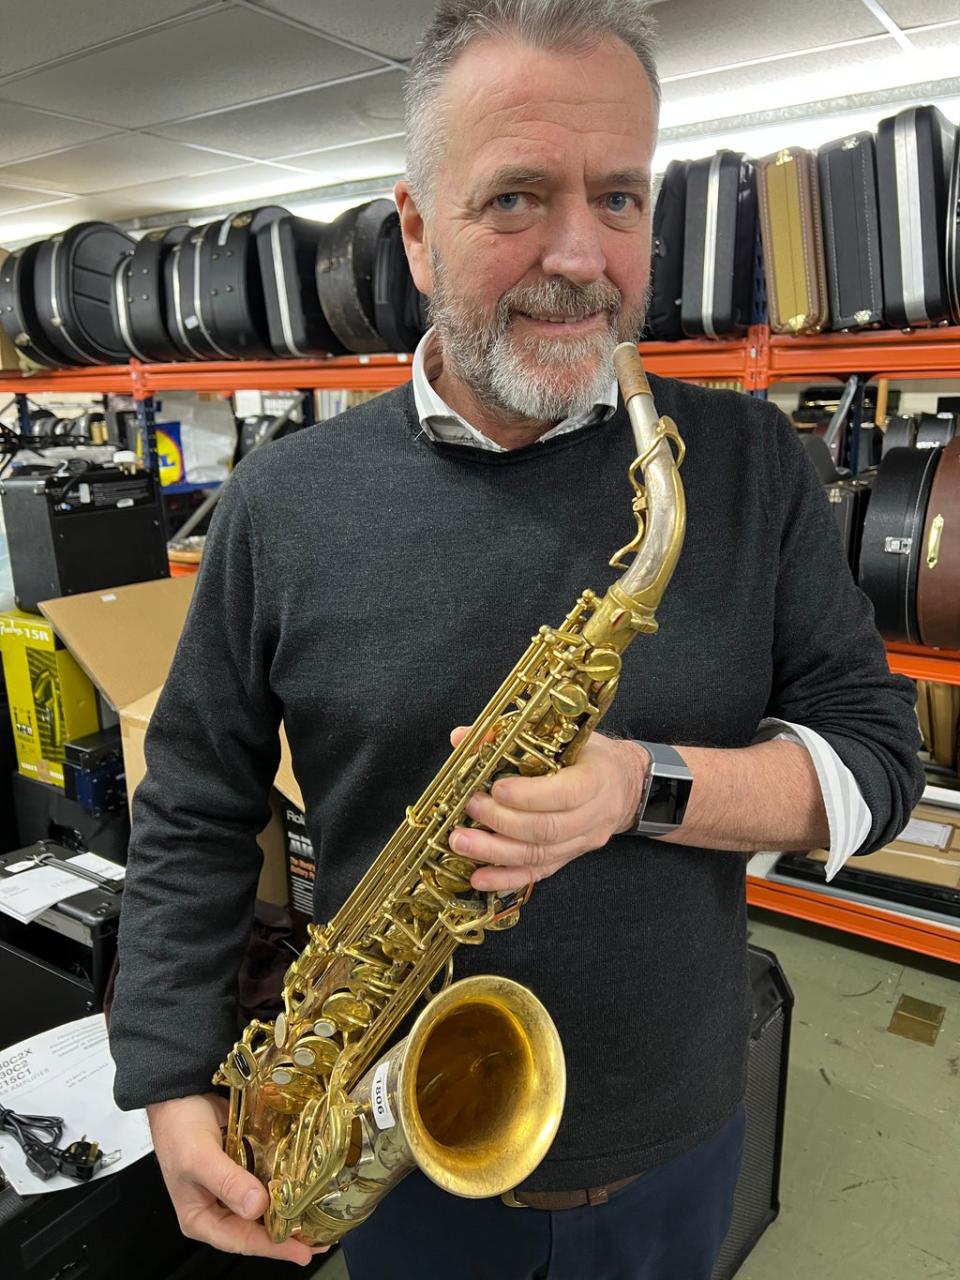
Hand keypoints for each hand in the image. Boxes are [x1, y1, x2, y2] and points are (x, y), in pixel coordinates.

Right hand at [146, 1093, 329, 1265]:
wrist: (180, 1093)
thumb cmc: (178, 1127)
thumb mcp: (199, 1158)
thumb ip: (227, 1182)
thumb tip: (257, 1206)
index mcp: (201, 1218)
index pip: (241, 1240)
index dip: (273, 1248)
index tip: (302, 1252)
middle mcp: (219, 1207)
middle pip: (256, 1229)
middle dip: (287, 1235)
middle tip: (321, 1238)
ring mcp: (234, 1188)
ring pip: (265, 1207)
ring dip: (289, 1212)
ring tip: (319, 1217)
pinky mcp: (246, 1167)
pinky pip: (268, 1182)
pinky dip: (285, 1186)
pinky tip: (306, 1186)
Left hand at [447, 728, 649, 892]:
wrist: (627, 785)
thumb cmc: (591, 755)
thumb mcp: (565, 734)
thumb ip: (514, 734)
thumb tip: (463, 737)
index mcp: (595, 778)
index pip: (565, 794)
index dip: (528, 795)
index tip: (496, 789)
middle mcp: (593, 815)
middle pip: (547, 829)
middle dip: (502, 822)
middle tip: (469, 809)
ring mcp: (581, 842)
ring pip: (539, 855)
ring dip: (495, 852)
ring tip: (461, 842)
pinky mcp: (568, 858)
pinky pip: (537, 874)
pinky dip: (506, 878)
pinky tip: (479, 878)